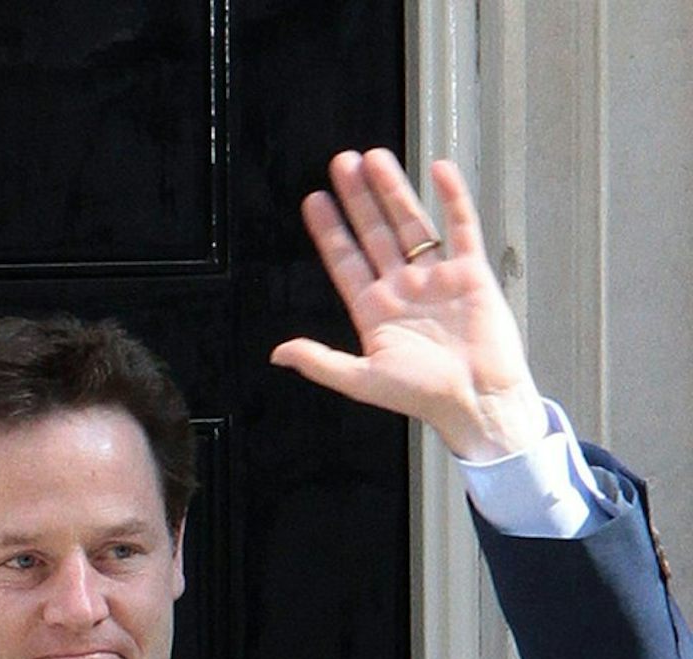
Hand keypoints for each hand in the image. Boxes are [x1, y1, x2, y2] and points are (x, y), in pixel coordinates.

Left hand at [271, 149, 543, 461]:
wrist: (478, 401)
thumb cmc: (422, 396)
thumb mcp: (362, 380)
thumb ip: (321, 362)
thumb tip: (278, 352)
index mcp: (373, 310)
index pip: (345, 261)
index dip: (330, 231)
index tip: (314, 200)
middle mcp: (402, 288)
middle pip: (375, 233)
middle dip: (358, 199)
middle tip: (342, 163)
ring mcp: (436, 277)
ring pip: (411, 224)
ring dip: (394, 192)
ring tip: (375, 158)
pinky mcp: (471, 273)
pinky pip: (462, 228)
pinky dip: (453, 199)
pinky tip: (440, 171)